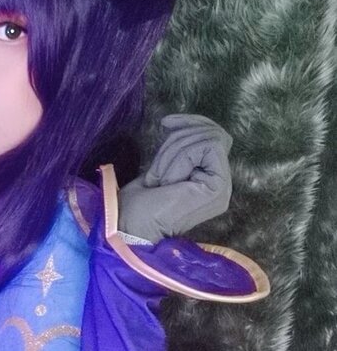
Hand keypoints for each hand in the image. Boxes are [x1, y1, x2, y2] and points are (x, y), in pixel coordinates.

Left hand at [118, 114, 232, 244]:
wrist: (129, 228)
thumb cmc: (137, 206)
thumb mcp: (161, 167)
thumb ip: (178, 150)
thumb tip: (178, 124)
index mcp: (209, 179)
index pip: (214, 136)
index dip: (191, 122)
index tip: (165, 123)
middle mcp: (221, 183)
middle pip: (211, 133)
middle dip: (177, 140)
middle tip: (157, 170)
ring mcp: (222, 187)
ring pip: (209, 138)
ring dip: (173, 153)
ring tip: (159, 179)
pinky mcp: (218, 186)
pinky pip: (207, 148)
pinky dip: (180, 158)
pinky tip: (167, 181)